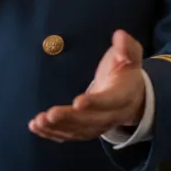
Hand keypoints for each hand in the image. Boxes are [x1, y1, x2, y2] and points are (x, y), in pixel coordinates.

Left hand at [29, 30, 145, 142]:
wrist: (132, 96)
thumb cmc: (126, 71)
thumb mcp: (131, 55)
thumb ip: (127, 47)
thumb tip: (119, 35)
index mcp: (123, 96)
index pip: (109, 101)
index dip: (95, 103)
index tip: (78, 101)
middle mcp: (111, 116)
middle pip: (91, 121)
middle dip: (69, 119)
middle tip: (50, 114)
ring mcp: (98, 126)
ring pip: (78, 131)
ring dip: (57, 128)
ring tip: (39, 121)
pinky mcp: (86, 130)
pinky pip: (70, 135)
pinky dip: (52, 133)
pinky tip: (37, 128)